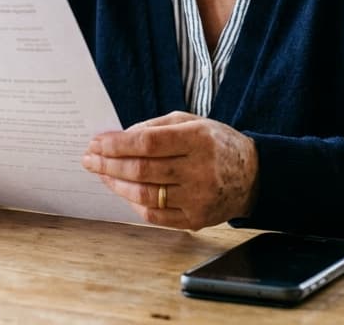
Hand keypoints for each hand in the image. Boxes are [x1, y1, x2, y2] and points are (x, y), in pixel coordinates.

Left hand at [81, 111, 258, 229]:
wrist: (253, 176)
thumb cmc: (217, 144)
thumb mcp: (192, 122)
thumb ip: (155, 127)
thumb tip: (118, 137)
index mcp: (198, 140)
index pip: (147, 144)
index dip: (116, 144)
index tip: (96, 142)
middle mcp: (199, 171)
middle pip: (141, 170)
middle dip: (108, 163)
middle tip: (89, 158)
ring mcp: (198, 199)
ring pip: (144, 195)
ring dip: (116, 184)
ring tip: (101, 174)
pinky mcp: (196, 220)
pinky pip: (155, 215)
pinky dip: (133, 203)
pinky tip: (122, 191)